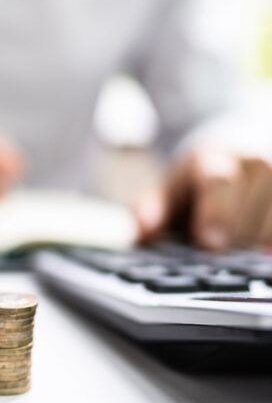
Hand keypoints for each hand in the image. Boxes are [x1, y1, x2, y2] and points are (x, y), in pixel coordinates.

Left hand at [135, 148, 271, 249]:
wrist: (236, 153)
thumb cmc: (194, 184)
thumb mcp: (165, 192)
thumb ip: (150, 211)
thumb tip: (144, 231)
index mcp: (214, 158)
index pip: (219, 181)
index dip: (216, 213)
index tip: (210, 242)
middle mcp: (254, 162)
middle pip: (247, 215)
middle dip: (228, 239)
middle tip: (214, 245)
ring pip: (270, 229)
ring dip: (251, 246)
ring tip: (234, 239)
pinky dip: (268, 246)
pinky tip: (258, 249)